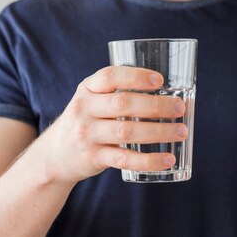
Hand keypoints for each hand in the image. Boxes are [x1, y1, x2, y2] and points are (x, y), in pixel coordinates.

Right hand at [30, 66, 187, 184]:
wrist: (54, 155)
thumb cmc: (85, 123)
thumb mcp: (90, 101)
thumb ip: (116, 94)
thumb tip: (167, 93)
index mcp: (86, 89)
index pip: (109, 76)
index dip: (136, 76)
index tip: (159, 81)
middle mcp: (83, 110)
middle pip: (123, 104)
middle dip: (156, 105)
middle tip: (179, 108)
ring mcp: (87, 134)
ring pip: (127, 132)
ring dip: (159, 132)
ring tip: (181, 131)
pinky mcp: (92, 157)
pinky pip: (124, 159)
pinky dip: (149, 160)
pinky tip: (167, 160)